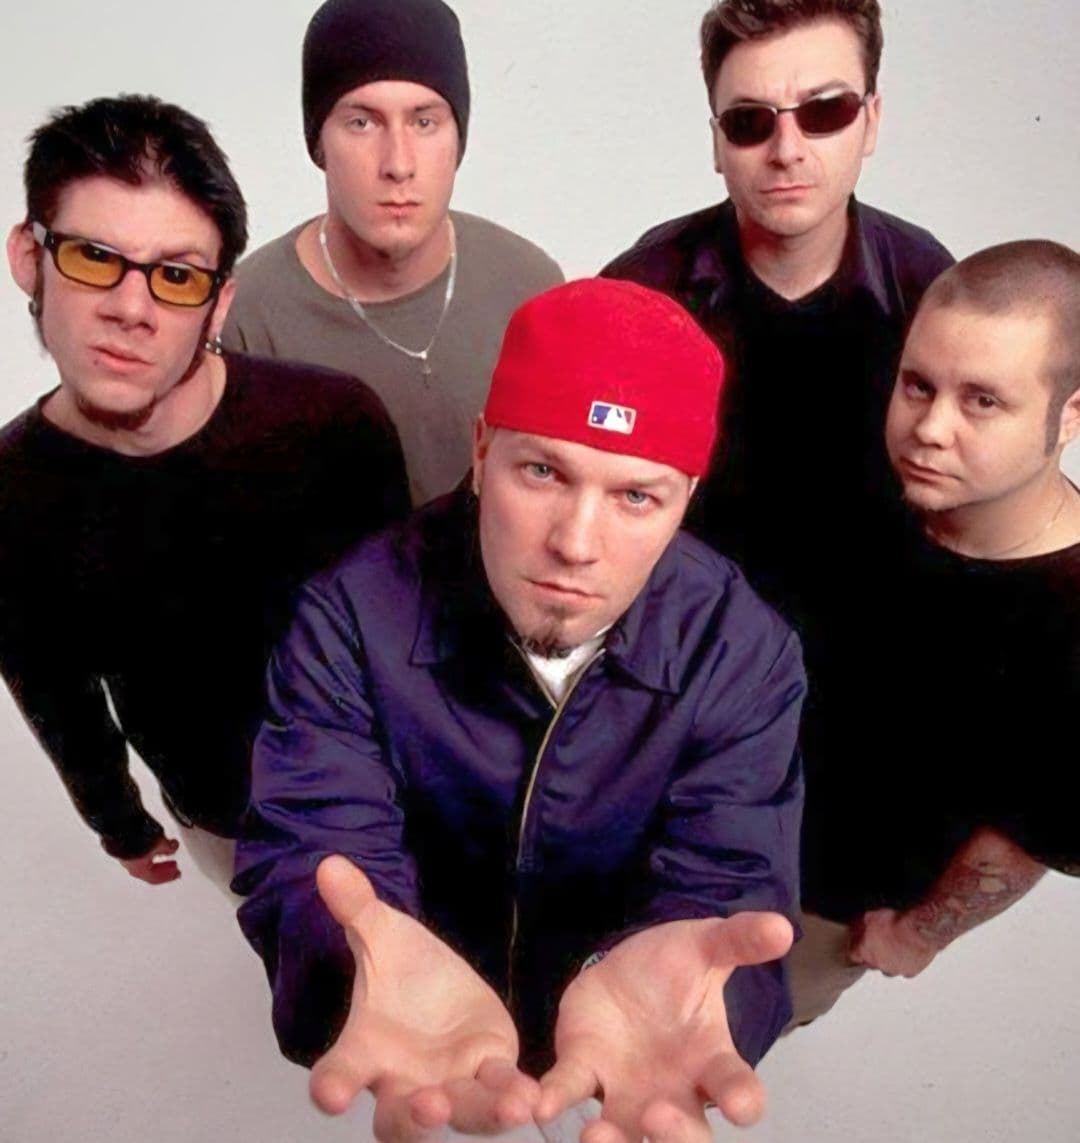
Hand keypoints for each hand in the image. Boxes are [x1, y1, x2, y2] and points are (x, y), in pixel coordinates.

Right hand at [119, 835, 180, 884]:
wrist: (120, 828)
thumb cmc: (137, 839)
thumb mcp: (160, 843)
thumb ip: (168, 848)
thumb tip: (173, 847)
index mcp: (140, 871)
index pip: (156, 878)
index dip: (168, 877)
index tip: (177, 873)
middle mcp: (131, 866)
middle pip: (150, 872)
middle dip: (163, 869)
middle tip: (173, 865)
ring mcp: (126, 857)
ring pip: (145, 862)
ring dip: (156, 857)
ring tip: (164, 850)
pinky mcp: (124, 847)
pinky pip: (140, 853)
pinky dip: (149, 851)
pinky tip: (153, 844)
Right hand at [309, 856, 538, 1141]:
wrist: (438, 981)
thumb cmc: (399, 969)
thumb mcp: (381, 932)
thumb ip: (356, 906)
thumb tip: (329, 864)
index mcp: (364, 1050)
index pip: (338, 1074)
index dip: (332, 1086)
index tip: (330, 1095)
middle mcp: (401, 1082)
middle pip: (397, 1117)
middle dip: (412, 1116)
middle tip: (426, 1106)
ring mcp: (448, 1085)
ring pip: (460, 1113)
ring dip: (481, 1113)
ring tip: (510, 1109)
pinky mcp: (489, 1073)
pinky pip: (500, 1091)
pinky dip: (515, 1096)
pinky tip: (533, 1097)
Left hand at [537, 913, 792, 1142]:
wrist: (625, 964)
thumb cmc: (675, 967)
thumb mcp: (705, 945)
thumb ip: (739, 940)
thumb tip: (783, 927)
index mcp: (711, 1061)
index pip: (738, 1089)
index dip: (742, 1100)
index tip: (740, 1105)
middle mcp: (674, 1092)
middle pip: (687, 1138)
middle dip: (676, 1139)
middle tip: (657, 1118)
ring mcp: (627, 1092)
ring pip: (625, 1137)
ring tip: (595, 1138)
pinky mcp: (584, 1072)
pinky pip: (571, 1093)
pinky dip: (555, 1101)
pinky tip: (541, 1106)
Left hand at [848, 908, 936, 976]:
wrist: (918, 928)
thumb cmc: (896, 921)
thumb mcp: (870, 916)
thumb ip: (861, 925)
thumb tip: (857, 926)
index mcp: (864, 951)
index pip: (854, 955)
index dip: (857, 948)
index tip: (860, 944)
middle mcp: (878, 964)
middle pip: (871, 963)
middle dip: (874, 955)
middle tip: (880, 944)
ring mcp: (894, 970)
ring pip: (888, 969)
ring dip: (889, 961)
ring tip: (895, 948)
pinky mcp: (910, 972)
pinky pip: (905, 970)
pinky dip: (905, 964)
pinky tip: (907, 953)